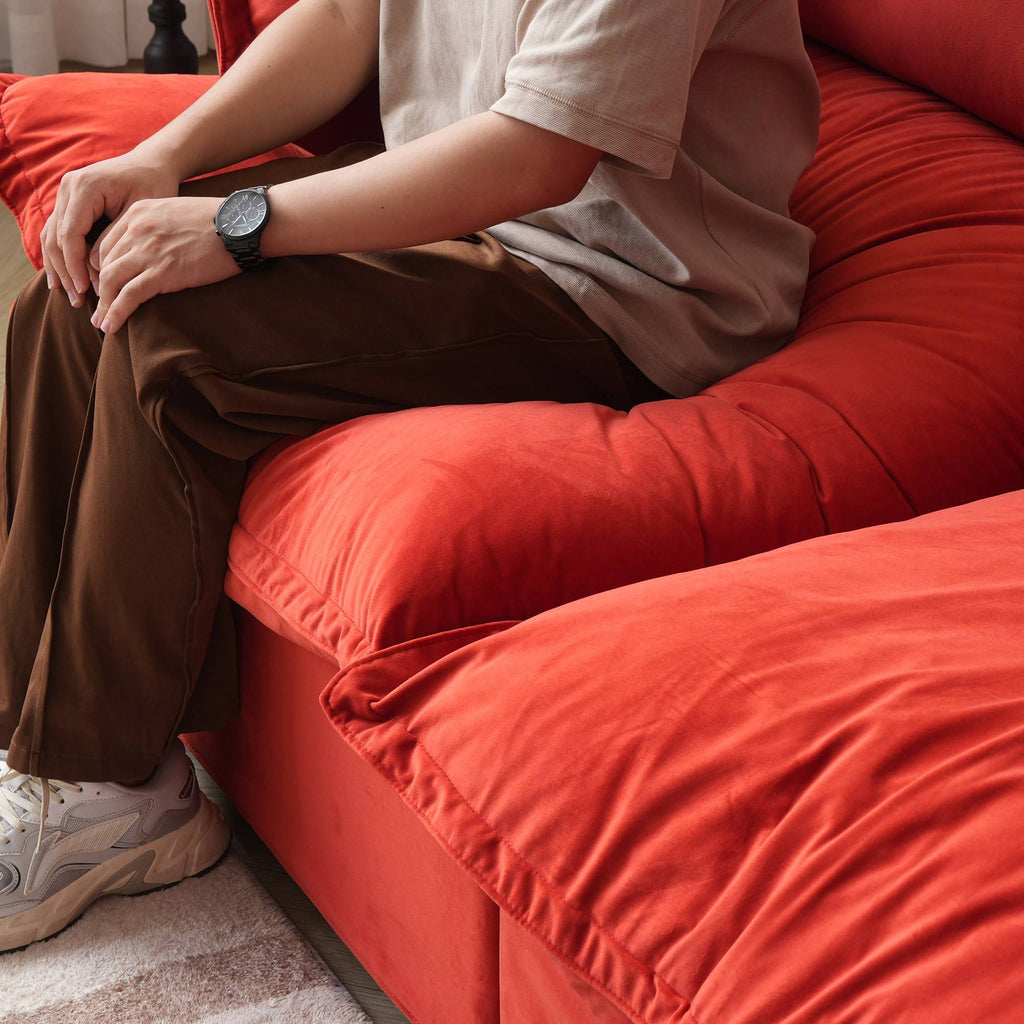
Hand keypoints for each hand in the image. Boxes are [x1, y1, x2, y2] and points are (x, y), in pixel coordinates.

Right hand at [40, 153, 180, 307]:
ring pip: (52, 236)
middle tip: (78, 301)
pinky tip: (65, 280)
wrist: (152, 164)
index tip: (86, 291)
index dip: (75, 266)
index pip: (70, 234)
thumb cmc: (154, 186)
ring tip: (71, 296)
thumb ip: (115, 238)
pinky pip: (57, 232)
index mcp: (84, 187)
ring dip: (60, 268)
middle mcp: (68, 187)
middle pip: (56, 237)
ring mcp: (65, 193)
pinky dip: (60, 257)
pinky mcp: (69, 202)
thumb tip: (97, 269)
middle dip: (66, 272)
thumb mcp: (139, 213)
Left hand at [89, 196, 239, 334]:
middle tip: (97, 308)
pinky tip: (111, 326)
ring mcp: (148, 251)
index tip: (103, 285)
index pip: (106, 243)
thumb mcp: (178, 212)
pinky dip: (115, 312)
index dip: (100, 267)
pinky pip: (128, 295)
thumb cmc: (219, 220)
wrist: (240, 225)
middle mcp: (136, 230)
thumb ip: (159, 226)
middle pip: (102, 263)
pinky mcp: (162, 273)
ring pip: (109, 280)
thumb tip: (160, 247)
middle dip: (97, 288)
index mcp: (138, 213)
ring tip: (101, 323)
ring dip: (103, 305)